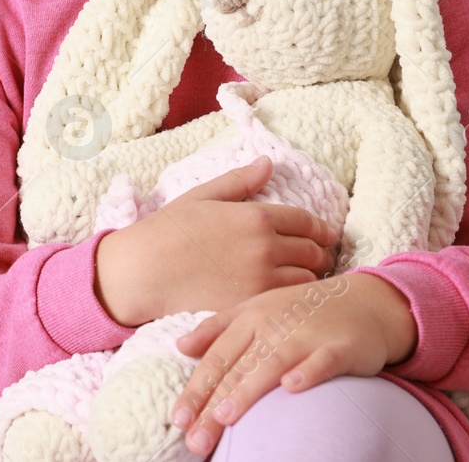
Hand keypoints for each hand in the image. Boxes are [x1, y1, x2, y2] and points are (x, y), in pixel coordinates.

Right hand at [95, 155, 339, 326]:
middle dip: (319, 255)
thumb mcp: (202, 196)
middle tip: (318, 259)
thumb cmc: (168, 230)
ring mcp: (260, 280)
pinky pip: (288, 304)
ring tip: (303, 280)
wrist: (143, 271)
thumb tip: (268, 162)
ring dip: (309, 280)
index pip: (306, 222)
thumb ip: (240, 182)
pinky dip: (292, 300)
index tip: (326, 235)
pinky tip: (285, 299)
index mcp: (255, 216)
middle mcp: (265, 247)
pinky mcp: (252, 306)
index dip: (321, 229)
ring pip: (307, 282)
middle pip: (314, 253)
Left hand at [168, 272, 417, 454]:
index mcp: (249, 319)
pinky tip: (291, 388)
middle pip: (237, 368)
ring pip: (271, 365)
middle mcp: (273, 326)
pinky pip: (322, 361)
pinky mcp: (340, 347)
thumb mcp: (256, 310)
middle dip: (212, 404)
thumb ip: (218, 329)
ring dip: (247, 391)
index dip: (196, 388)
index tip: (178, 418)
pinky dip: (307, 373)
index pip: (217, 358)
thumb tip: (180, 346)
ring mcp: (306, 335)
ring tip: (224, 417)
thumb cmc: (301, 312)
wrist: (364, 301)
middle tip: (195, 438)